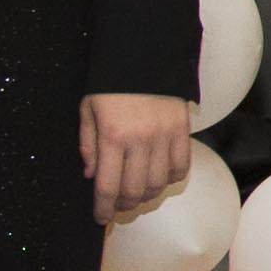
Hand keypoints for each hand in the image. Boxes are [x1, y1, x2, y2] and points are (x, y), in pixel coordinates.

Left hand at [82, 91, 192, 219]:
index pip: (108, 186)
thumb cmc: (112, 82)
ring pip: (158, 184)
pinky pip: (181, 167)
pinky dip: (171, 179)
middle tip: (117, 205)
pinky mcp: (182, 130)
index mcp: (112, 135)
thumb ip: (88, 143)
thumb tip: (91, 174)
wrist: (144, 53)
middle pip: (134, 191)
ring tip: (137, 192)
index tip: (101, 217)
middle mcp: (140, 140)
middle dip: (123, 205)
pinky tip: (160, 177)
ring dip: (146, 195)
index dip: (103, 208)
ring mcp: (164, 136)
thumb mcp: (88, 108)